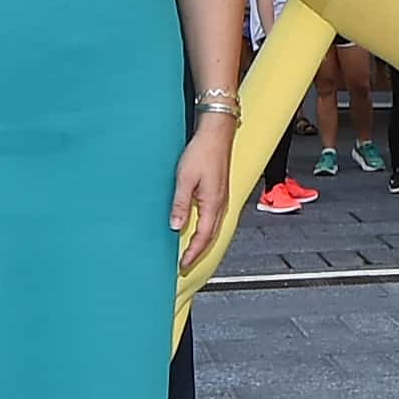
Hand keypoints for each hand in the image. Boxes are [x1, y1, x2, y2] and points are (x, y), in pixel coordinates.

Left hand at [170, 113, 236, 263]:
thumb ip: (180, 204)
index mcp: (213, 204)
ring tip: (190, 252)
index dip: (192, 253)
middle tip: (185, 264)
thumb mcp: (185, 179)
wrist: (216, 133)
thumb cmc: (202, 151)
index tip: (182, 265)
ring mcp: (222, 198)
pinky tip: (197, 229)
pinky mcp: (219, 192)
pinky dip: (206, 230)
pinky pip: (213, 219)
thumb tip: (176, 226)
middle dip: (198, 253)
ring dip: (202, 243)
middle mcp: (220, 204)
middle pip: (211, 237)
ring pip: (213, 229)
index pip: (203, 237)